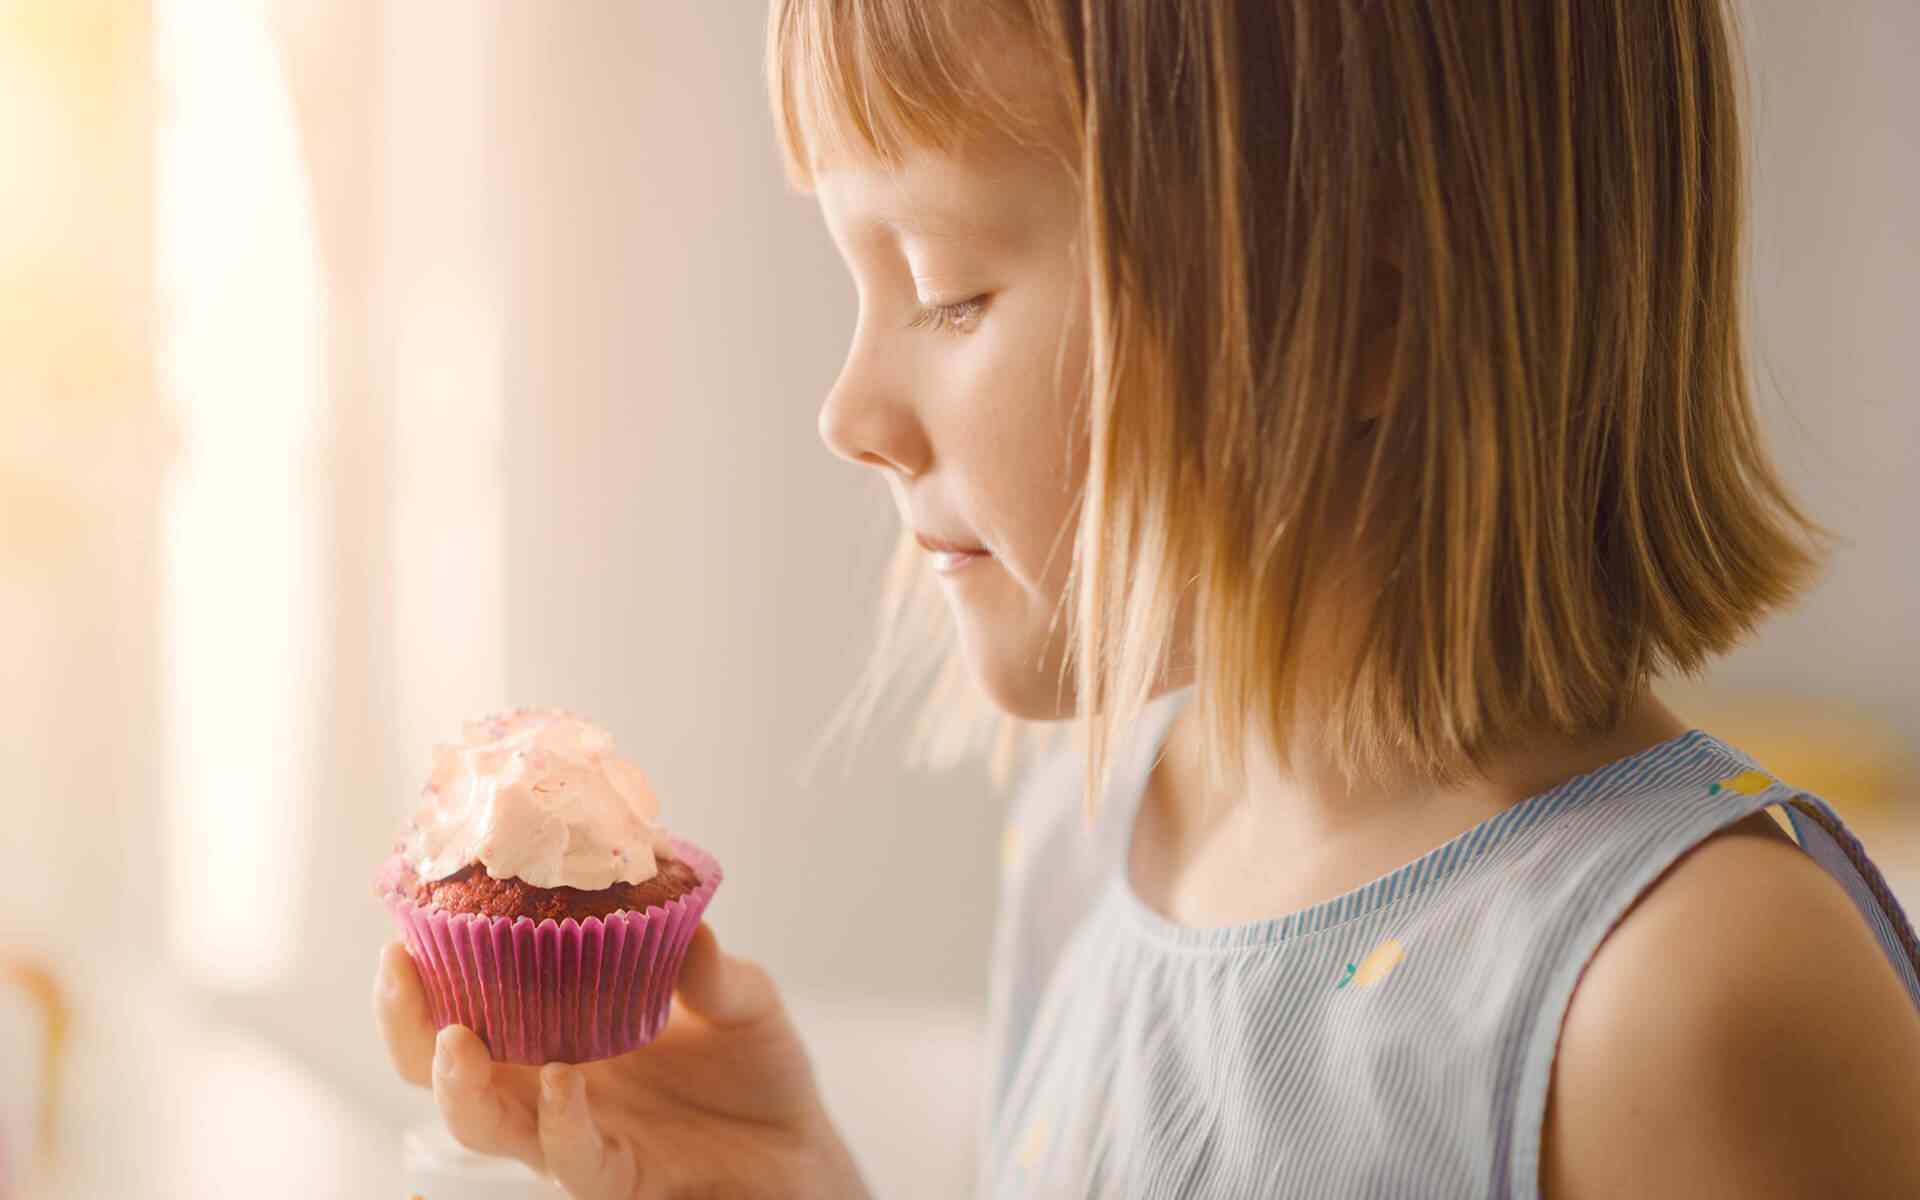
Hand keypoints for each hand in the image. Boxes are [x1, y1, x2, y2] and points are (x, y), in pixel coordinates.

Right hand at [374, 923, 870, 1199]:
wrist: (799, 1143)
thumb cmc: (752, 1062)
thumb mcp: (740, 995)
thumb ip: (710, 966)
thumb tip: (685, 917)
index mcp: (560, 1022)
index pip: (471, 992)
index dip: (429, 960)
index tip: (405, 911)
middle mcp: (548, 1078)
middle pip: (444, 1062)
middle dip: (404, 1023)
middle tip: (398, 967)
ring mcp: (574, 1132)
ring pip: (484, 1123)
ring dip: (458, 1085)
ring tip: (457, 1040)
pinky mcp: (615, 1176)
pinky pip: (571, 1158)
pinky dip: (560, 1120)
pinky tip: (562, 1080)